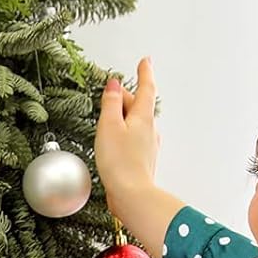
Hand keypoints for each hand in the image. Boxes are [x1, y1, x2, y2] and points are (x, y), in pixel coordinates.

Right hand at [95, 55, 158, 213]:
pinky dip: (123, 133)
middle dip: (125, 96)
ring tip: (108, 119)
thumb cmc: (120, 162)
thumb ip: (111, 103)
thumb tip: (113, 84)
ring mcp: (147, 145)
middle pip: (138, 105)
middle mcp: (149, 129)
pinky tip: (114, 141)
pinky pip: (133, 138)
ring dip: (123, 117)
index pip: (146, 88)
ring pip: (135, 122)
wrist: (131, 195)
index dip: (144, 73)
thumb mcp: (109, 126)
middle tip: (111, 92)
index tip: (145, 61)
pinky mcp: (141, 159)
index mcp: (143, 117)